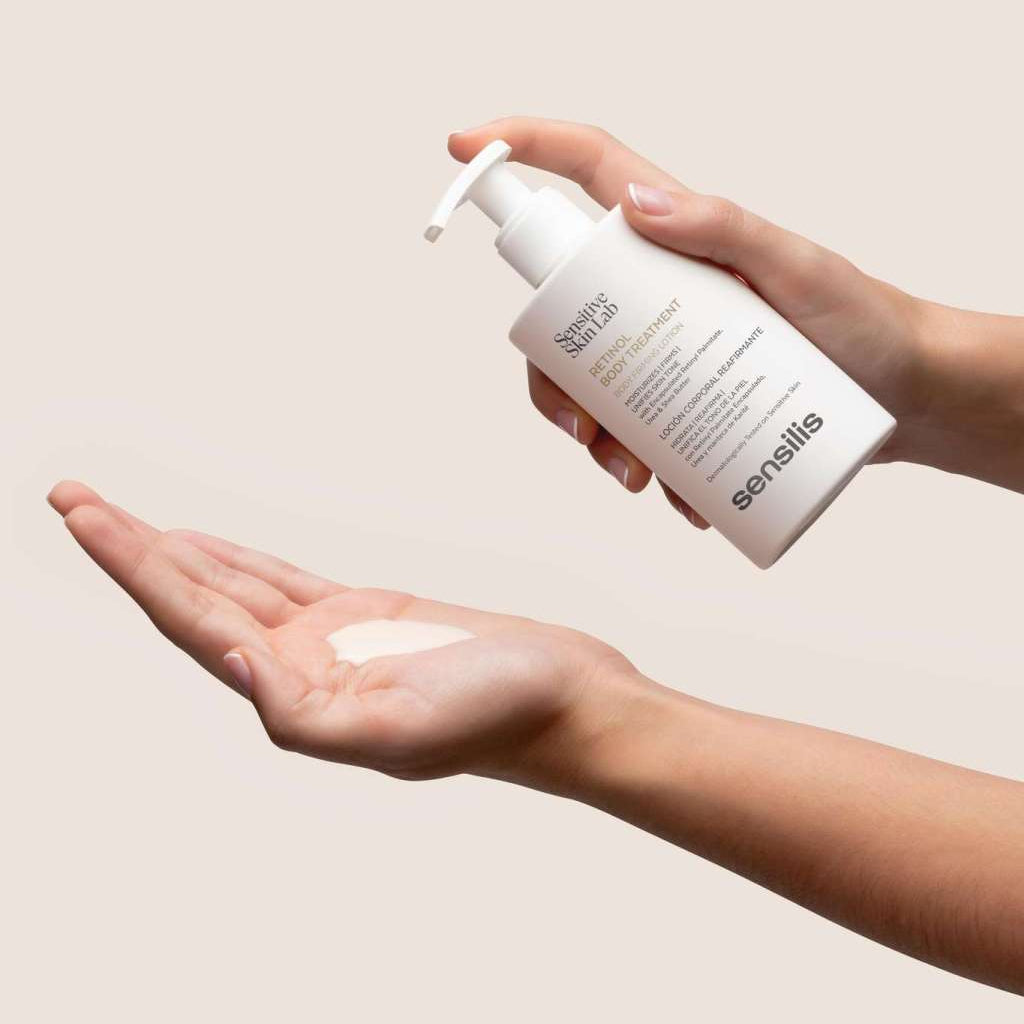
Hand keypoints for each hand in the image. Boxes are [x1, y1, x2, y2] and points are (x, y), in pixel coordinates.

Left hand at [47, 481, 637, 783]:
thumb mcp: (402, 731)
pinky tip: (208, 547)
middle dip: (131, 549)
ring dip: (175, 553)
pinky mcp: (368, 618)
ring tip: (119, 520)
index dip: (133, 568)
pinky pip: (284, 581)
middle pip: (196, 599)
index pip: (193, 622)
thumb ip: (303, 715)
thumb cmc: (502, 716)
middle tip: (73, 498)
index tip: (83, 518)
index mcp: (299, 698)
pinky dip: (238, 560)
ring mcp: (333, 642)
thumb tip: (231, 661)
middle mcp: (302, 670)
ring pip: (234, 587)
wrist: (566, 698)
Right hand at [450, 118, 1023, 509]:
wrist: (898, 397)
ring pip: (589, 380)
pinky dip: (639, 464)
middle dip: (553, 378)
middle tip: (586, 434)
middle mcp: (655, 285)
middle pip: (562, 312)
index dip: (518, 148)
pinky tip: (674, 494)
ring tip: (638, 478)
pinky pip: (634, 426)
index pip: (584, 171)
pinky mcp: (683, 392)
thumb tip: (637, 210)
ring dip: (593, 437)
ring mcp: (664, 342)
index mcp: (672, 232)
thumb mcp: (797, 268)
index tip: (462, 146)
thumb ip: (724, 227)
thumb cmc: (859, 321)